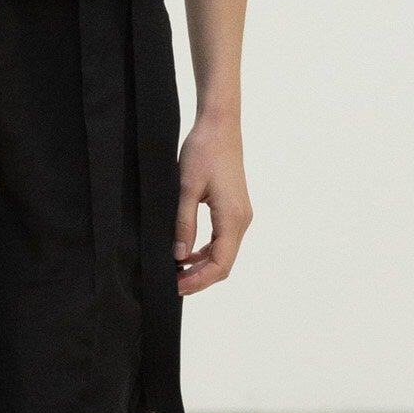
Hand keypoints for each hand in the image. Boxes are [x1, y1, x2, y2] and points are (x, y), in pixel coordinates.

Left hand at [174, 109, 250, 293]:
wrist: (220, 125)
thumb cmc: (203, 151)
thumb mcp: (185, 188)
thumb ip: (183, 223)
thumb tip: (179, 256)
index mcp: (232, 217)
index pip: (220, 264)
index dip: (198, 280)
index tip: (176, 287)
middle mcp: (241, 220)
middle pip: (224, 263)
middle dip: (199, 278)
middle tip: (172, 284)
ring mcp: (240, 215)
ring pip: (224, 253)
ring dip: (202, 266)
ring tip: (176, 272)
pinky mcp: (234, 209)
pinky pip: (222, 239)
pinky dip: (206, 251)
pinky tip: (186, 253)